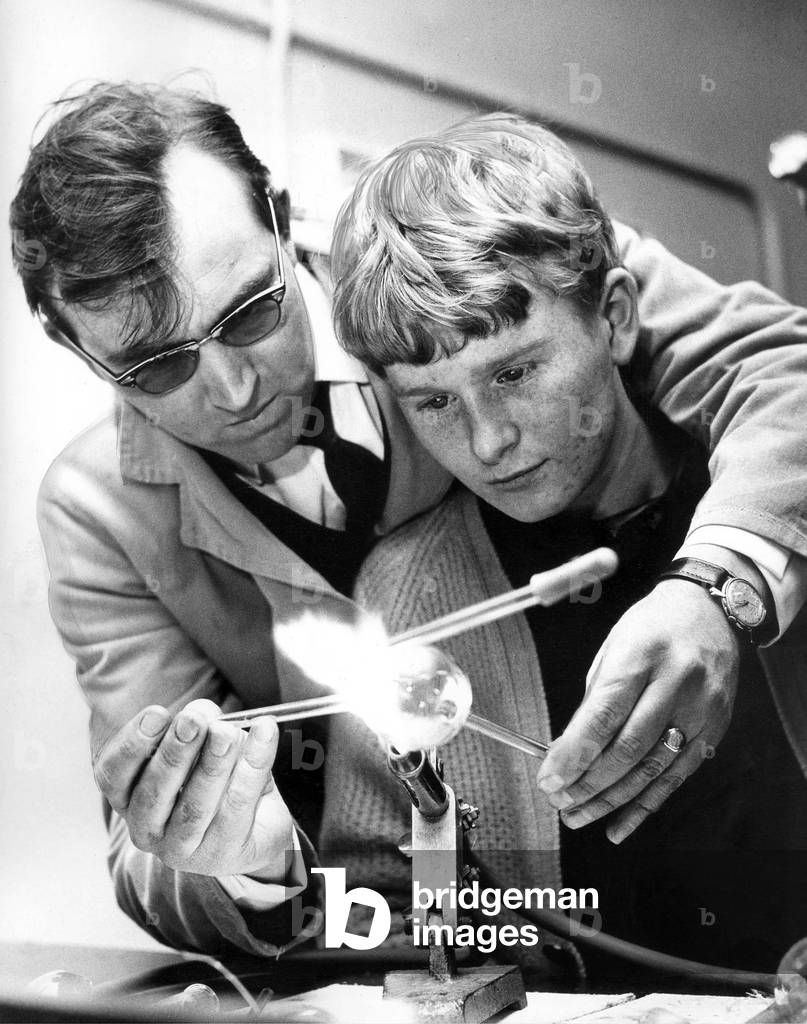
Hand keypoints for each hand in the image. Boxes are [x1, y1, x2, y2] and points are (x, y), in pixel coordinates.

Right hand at [93, 699, 295, 876]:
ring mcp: (181, 848)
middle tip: (194, 720)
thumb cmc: (213, 778)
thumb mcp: (199, 745)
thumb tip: (205, 713)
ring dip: (212, 765)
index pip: (112, 774)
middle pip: (154, 792)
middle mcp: (146, 829)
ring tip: (228, 733)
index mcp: (127, 796)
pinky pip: (237, 807)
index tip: (158, 713)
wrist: (253, 826)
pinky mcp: (221, 854)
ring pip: (194, 806)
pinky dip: (253, 767)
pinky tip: (265, 735)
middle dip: (175, 752)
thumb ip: (197, 726)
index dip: (132, 744)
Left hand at [536, 579, 740, 843]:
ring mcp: (701, 709)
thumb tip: (567, 751)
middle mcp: (675, 683)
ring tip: (578, 816)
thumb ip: (596, 699)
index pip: (604, 713)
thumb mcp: (614, 647)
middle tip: (559, 802)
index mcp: (641, 655)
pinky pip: (677, 777)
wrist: (710, 611)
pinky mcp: (715, 729)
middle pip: (628, 747)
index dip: (574, 752)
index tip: (549, 779)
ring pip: (652, 768)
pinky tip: (618, 825)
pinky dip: (646, 805)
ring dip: (611, 800)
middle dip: (588, 782)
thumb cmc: (651, 627)